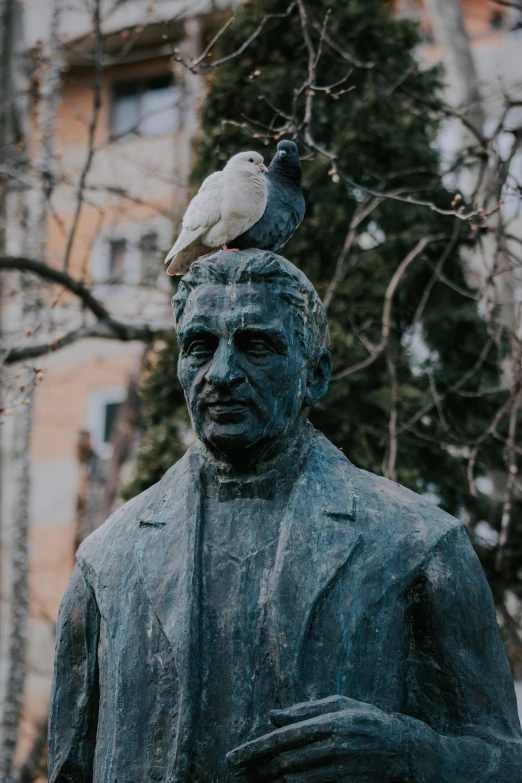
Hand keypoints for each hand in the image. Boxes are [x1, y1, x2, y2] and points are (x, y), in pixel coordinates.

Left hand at [226, 695, 408, 781]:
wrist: (406, 751)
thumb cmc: (367, 721)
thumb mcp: (340, 705)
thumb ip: (304, 710)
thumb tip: (271, 716)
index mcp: (329, 721)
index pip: (283, 737)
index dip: (254, 749)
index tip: (232, 759)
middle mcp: (333, 746)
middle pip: (284, 762)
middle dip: (255, 769)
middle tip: (234, 773)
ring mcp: (340, 770)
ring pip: (293, 781)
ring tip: (249, 781)